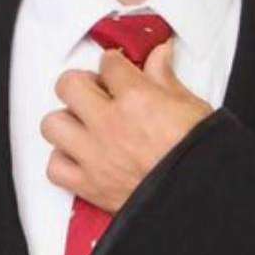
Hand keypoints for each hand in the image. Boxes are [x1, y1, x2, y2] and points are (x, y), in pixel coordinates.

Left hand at [40, 37, 213, 213]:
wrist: (201, 202)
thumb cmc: (202, 155)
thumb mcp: (191, 107)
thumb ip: (165, 78)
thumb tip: (160, 53)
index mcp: (137, 98)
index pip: (108, 62)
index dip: (114, 64)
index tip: (118, 70)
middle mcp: (109, 123)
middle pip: (68, 84)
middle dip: (81, 83)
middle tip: (97, 93)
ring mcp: (95, 155)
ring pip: (52, 124)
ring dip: (67, 121)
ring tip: (86, 125)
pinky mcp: (89, 186)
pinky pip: (55, 168)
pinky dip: (64, 161)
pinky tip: (82, 157)